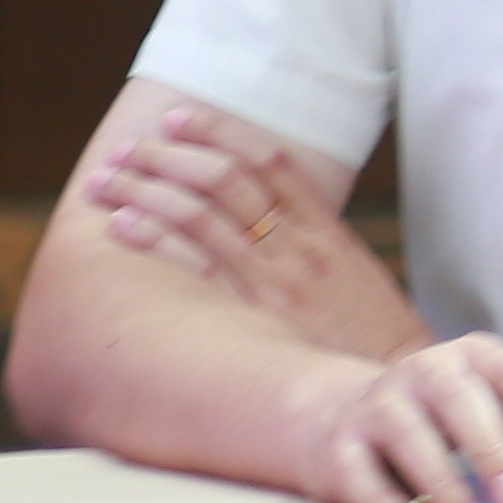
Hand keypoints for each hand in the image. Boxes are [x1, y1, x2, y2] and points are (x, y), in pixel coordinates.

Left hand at [77, 103, 424, 361]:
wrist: (396, 385)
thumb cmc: (372, 336)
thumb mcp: (353, 276)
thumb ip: (311, 242)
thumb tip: (263, 216)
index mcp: (324, 229)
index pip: (267, 160)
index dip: (219, 131)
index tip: (178, 117)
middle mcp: (296, 246)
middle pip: (224, 178)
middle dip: (169, 156)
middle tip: (127, 148)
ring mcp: (274, 280)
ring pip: (202, 213)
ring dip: (147, 189)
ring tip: (106, 179)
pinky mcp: (255, 316)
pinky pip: (198, 265)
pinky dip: (157, 237)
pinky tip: (122, 224)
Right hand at [293, 333, 502, 502]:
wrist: (347, 421)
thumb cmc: (453, 423)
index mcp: (478, 359)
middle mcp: (427, 372)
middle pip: (460, 401)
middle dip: (492, 448)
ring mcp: (379, 404)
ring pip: (408, 435)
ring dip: (443, 483)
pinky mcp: (339, 445)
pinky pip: (357, 470)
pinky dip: (380, 500)